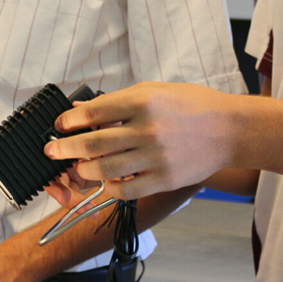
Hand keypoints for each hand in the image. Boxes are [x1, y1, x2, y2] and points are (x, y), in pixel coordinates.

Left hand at [44, 81, 238, 200]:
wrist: (230, 130)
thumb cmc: (192, 106)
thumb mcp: (155, 91)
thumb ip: (119, 101)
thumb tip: (82, 109)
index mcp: (143, 102)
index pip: (93, 113)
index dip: (69, 121)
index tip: (60, 125)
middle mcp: (147, 129)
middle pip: (92, 144)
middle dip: (65, 148)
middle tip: (53, 151)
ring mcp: (156, 157)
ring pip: (105, 169)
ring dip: (84, 170)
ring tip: (79, 167)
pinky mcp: (164, 179)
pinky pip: (126, 190)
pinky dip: (111, 187)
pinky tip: (107, 181)